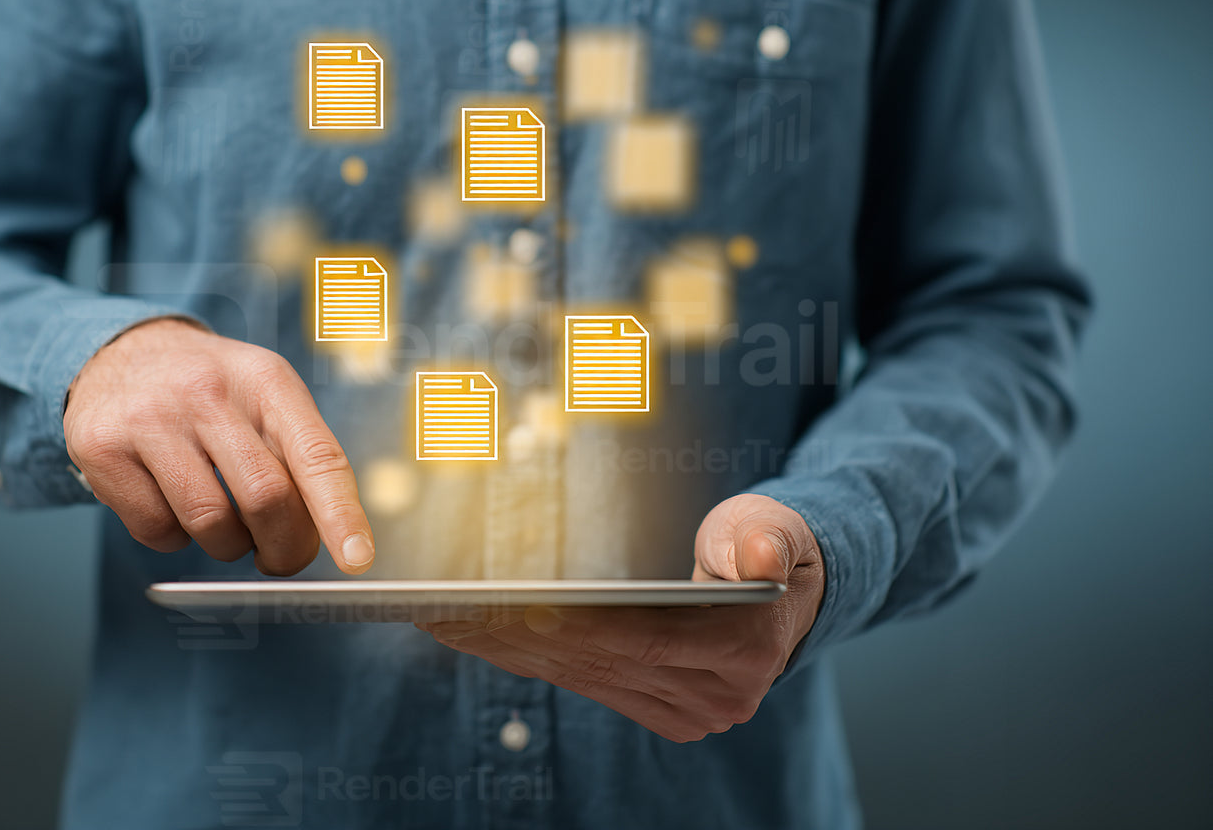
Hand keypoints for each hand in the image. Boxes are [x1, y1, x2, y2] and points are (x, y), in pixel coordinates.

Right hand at [63, 318, 373, 574]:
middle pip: (265, 498)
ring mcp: (149, 418)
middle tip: (280, 560)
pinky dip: (175, 538)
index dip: (340, 513)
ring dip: (228, 546)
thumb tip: (331, 536)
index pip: (316, 454)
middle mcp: (207, 391)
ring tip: (224, 522)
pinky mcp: (102, 448)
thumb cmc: (212, 390)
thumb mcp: (264, 396)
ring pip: (210, 524)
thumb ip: (300, 456)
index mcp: (265, 379)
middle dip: (283, 548)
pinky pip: (157, 531)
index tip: (357, 558)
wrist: (121, 352)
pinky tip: (173, 505)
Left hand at [418, 493, 823, 741]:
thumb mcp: (772, 525)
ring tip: (446, 619)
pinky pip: (584, 683)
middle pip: (598, 661)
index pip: (638, 638)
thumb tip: (756, 559)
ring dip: (509, 652)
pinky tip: (480, 637)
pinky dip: (530, 660)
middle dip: (517, 636)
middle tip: (446, 607)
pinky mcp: (663, 711)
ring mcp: (689, 711)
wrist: (790, 589)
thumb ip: (764, 538)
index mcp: (744, 650)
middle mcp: (716, 695)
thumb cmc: (768, 542)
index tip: (505, 602)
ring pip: (581, 677)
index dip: (569, 622)